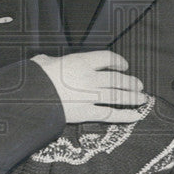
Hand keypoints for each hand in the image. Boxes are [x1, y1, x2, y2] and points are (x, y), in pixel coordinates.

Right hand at [31, 50, 145, 123]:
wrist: (31, 98)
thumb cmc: (36, 78)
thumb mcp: (43, 62)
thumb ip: (50, 61)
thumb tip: (46, 61)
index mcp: (80, 62)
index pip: (107, 58)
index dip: (118, 61)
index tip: (124, 64)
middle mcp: (90, 78)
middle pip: (117, 78)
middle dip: (130, 82)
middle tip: (138, 84)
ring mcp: (90, 96)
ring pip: (118, 95)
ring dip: (132, 97)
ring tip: (142, 98)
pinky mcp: (87, 113)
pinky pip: (110, 114)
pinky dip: (125, 115)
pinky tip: (135, 115)